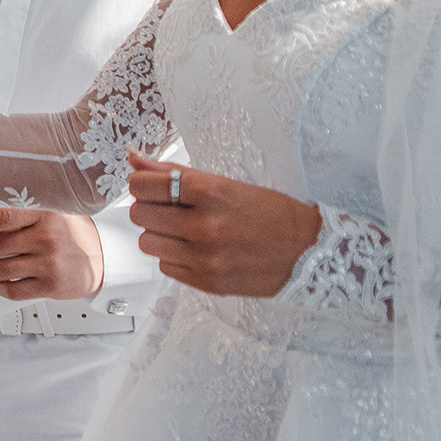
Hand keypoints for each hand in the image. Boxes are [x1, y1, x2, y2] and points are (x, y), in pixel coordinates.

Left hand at [0, 207, 105, 301]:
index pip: (1, 217)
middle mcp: (46, 238)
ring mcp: (49, 263)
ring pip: (1, 269)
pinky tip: (1, 281)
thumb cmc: (69, 233)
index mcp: (44, 214)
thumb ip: (22, 216)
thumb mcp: (51, 213)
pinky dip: (1, 287)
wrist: (103, 257)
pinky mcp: (52, 286)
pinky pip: (13, 290)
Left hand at [125, 154, 320, 297]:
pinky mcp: (207, 282)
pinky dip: (174, 256)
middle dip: (149, 208)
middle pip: (140, 214)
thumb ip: (174, 172)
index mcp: (210, 193)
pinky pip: (166, 266)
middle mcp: (204, 226)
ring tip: (183, 230)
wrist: (307, 252)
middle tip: (170, 208)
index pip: (145, 186)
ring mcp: (204, 258)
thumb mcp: (225, 183)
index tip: (149, 186)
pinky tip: (195, 249)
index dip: (141, 184)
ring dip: (159, 234)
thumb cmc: (269, 212)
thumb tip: (132, 158)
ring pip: (147, 242)